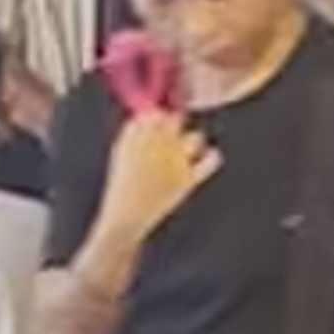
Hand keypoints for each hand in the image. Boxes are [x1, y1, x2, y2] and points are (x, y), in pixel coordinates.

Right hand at [94, 107, 217, 255]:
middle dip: (177, 122)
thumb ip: (133, 132)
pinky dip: (212, 156)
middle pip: (176, 121)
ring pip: (196, 137)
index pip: (155, 112)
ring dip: (194, 138)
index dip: (160, 113)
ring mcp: (174, 163)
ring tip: (189, 145)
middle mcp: (156, 147)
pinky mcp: (187, 180)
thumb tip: (148, 115)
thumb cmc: (120, 190)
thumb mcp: (120, 153)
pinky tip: (210, 156)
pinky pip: (210, 161)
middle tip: (175, 128)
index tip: (161, 116)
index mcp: (135, 138)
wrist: (125, 221)